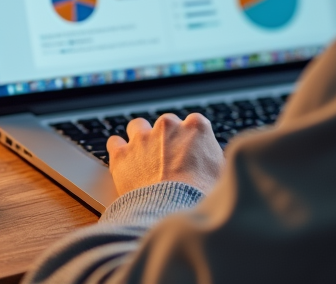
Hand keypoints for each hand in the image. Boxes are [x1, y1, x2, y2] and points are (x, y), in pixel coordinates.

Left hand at [106, 113, 224, 195]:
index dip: (190, 140)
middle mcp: (168, 126)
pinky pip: (114, 142)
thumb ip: (214, 158)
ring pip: (138, 127)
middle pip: (166, 125)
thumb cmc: (200, 196)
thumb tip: (214, 161)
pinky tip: (123, 161)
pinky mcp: (122, 154)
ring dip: (140, 139)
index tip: (189, 152)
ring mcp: (143, 138)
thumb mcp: (221, 174)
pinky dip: (118, 150)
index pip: (193, 124)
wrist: (172, 211)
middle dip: (166, 139)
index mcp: (196, 127)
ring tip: (142, 157)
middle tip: (167, 160)